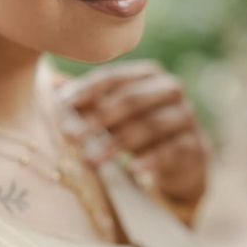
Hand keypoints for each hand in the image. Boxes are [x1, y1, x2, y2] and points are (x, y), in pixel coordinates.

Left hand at [54, 60, 211, 227]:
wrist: (180, 162)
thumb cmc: (137, 130)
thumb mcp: (112, 115)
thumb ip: (86, 101)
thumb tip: (51, 85)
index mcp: (148, 74)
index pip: (114, 77)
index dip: (87, 90)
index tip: (63, 106)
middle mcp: (170, 89)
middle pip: (132, 99)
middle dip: (98, 118)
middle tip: (71, 137)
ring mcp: (186, 116)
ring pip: (150, 125)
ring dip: (117, 143)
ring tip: (91, 160)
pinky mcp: (195, 145)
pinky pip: (172, 151)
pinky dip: (152, 162)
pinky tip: (134, 172)